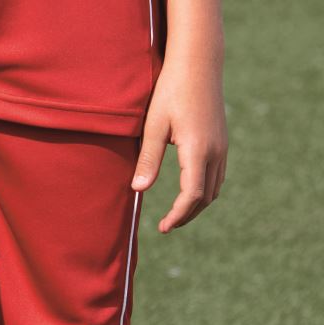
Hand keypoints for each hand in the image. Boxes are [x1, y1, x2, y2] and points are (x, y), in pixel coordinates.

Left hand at [131, 57, 227, 232]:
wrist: (198, 61)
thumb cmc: (171, 90)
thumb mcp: (153, 126)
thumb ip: (148, 159)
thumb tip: (138, 190)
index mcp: (198, 150)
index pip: (192, 195)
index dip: (178, 215)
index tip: (163, 227)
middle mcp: (215, 151)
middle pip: (205, 198)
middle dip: (186, 216)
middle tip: (166, 226)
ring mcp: (222, 146)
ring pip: (214, 189)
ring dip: (197, 206)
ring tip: (176, 215)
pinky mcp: (222, 141)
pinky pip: (218, 176)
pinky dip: (205, 191)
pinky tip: (190, 194)